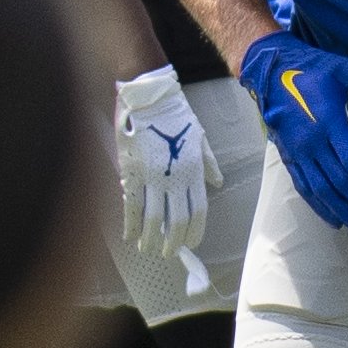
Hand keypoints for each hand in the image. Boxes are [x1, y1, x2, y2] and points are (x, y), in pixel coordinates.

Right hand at [114, 66, 220, 258]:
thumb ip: (209, 163)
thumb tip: (218, 183)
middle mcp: (175, 177)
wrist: (148, 95)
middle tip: (168, 252)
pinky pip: (131, 205)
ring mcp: (152, 176)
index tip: (191, 243)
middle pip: (177, 220)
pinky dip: (130, 224)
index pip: (198, 210)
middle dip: (173, 241)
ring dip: (151, 238)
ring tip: (148, 249)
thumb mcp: (200, 136)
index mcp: (194, 169)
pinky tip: (130, 236)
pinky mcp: (132, 172)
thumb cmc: (175, 113)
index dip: (195, 231)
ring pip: (153, 218)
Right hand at [240, 35, 347, 235]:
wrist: (269, 71)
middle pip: (339, 180)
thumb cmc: (312, 69)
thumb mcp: (347, 68)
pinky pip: (305, 188)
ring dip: (343, 211)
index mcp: (328, 119)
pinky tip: (335, 221)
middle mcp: (311, 141)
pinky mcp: (289, 158)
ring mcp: (298, 152)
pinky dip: (320, 207)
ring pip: (321, 189)